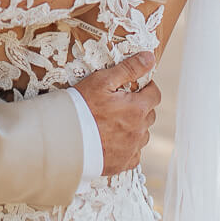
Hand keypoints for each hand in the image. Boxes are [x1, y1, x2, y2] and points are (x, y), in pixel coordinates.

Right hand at [75, 52, 159, 176]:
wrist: (65, 139)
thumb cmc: (81, 107)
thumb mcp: (102, 81)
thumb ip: (128, 69)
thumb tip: (150, 57)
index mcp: (138, 108)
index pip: (155, 94)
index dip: (146, 88)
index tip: (134, 87)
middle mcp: (140, 130)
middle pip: (149, 114)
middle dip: (139, 107)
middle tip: (119, 103)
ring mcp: (132, 149)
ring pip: (142, 134)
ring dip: (134, 127)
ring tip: (113, 123)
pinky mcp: (122, 163)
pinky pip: (133, 154)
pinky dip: (127, 147)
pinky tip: (112, 140)